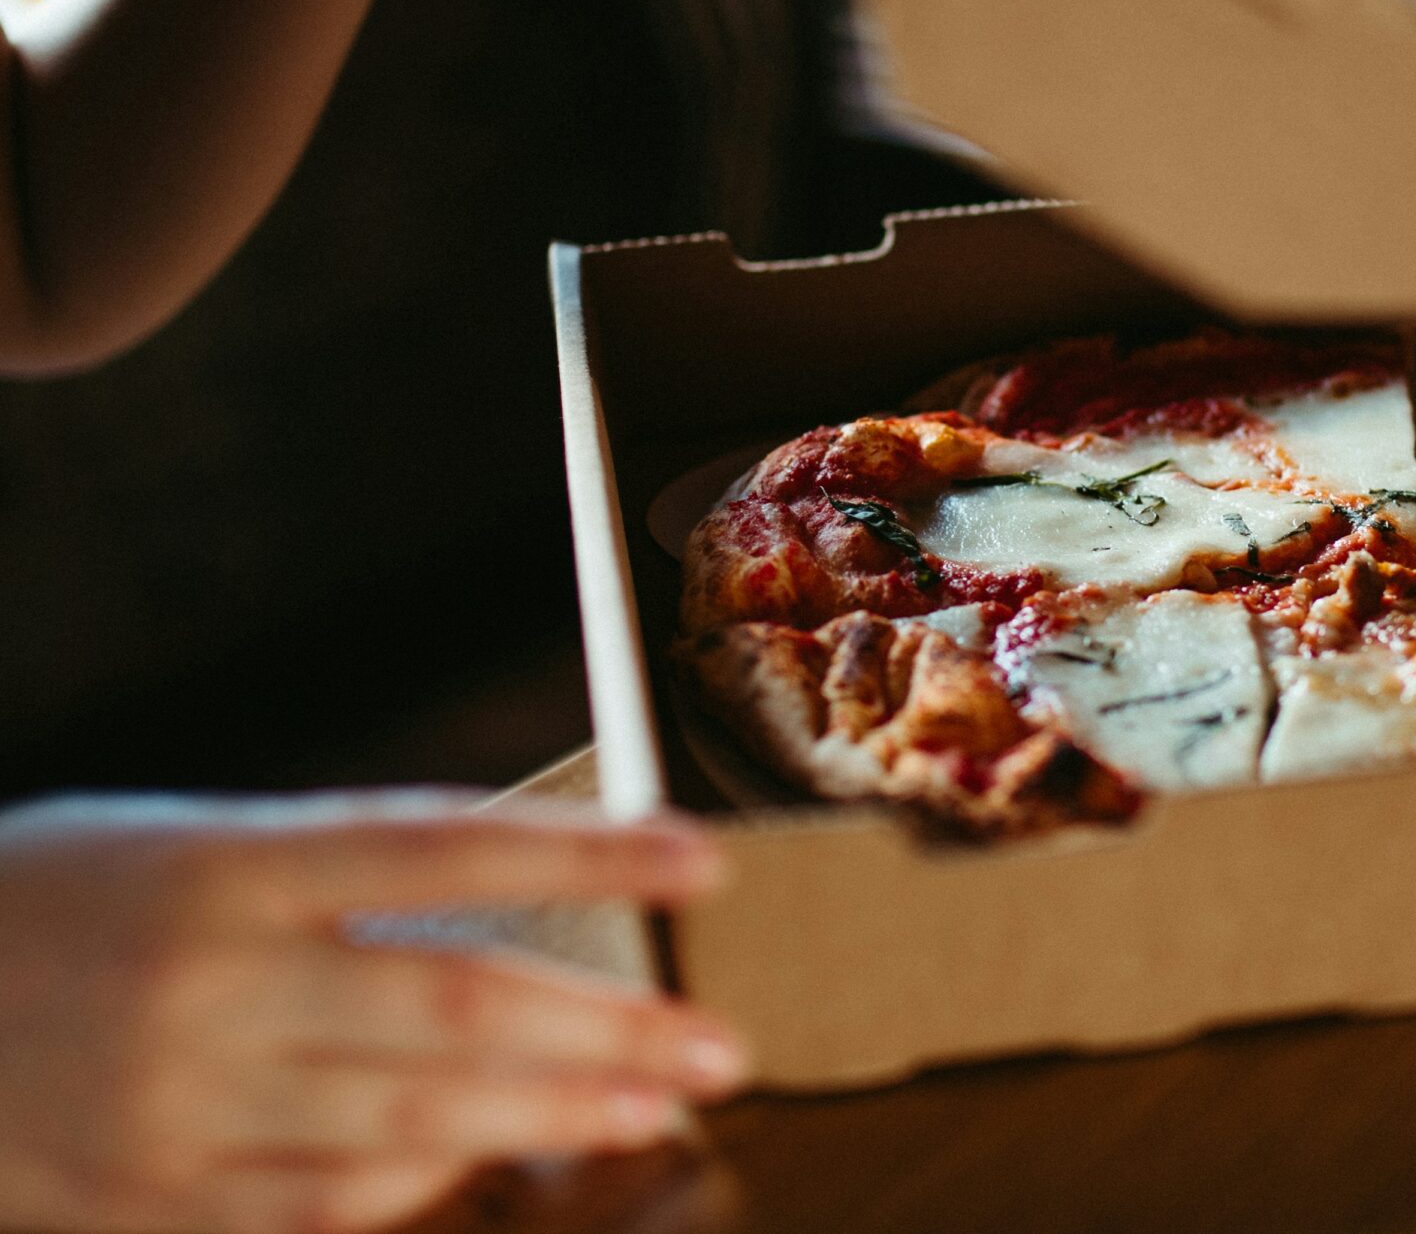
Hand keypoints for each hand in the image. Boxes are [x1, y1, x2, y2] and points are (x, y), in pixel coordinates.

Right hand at [0, 792, 744, 1233]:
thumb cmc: (60, 902)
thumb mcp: (191, 845)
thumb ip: (338, 874)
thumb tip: (519, 896)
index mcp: (226, 866)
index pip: (441, 849)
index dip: (586, 853)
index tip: (703, 859)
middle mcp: (209, 984)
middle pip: (450, 1006)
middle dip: (606, 1032)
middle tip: (721, 1044)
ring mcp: (178, 1103)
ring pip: (406, 1123)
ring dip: (551, 1120)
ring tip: (656, 1108)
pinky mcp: (149, 1199)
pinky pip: (320, 1206)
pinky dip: (426, 1191)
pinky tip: (510, 1171)